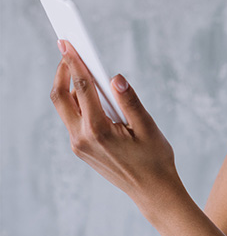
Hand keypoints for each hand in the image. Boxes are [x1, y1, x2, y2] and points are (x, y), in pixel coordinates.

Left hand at [50, 40, 181, 202]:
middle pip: (61, 98)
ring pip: (65, 109)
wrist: (153, 192)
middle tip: (68, 52)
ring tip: (83, 69)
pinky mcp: (82, 149)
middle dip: (62, 72)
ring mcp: (79, 146)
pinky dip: (78, 103)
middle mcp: (82, 139)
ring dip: (70, 87)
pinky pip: (73, 120)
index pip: (82, 88)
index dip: (74, 62)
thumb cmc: (155, 159)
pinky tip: (93, 94)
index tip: (67, 43)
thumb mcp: (148, 127)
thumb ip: (129, 100)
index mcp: (98, 131)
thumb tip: (115, 78)